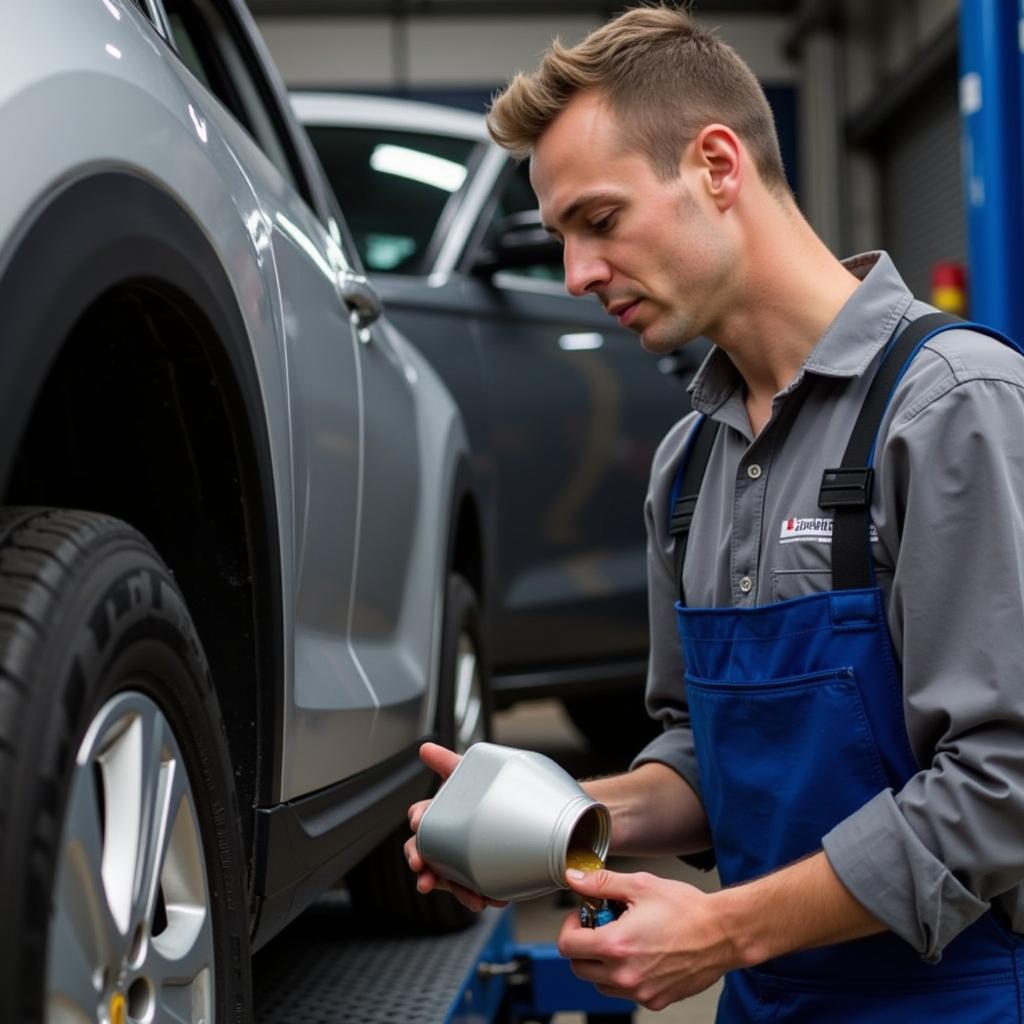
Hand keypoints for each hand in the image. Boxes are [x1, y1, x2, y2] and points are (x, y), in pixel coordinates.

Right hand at [403, 742, 506, 912]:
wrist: (522, 817)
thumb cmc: (488, 792)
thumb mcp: (470, 774)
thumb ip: (448, 762)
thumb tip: (424, 747)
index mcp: (439, 813)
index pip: (422, 817)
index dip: (419, 820)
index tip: (419, 823)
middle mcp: (443, 838)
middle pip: (425, 853)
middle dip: (422, 864)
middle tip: (422, 873)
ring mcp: (456, 859)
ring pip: (445, 878)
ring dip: (452, 889)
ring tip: (467, 896)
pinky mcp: (473, 876)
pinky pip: (469, 890)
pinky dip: (477, 896)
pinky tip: (489, 899)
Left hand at [557, 867, 741, 1011]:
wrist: (723, 934)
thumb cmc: (687, 909)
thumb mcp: (641, 885)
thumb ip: (602, 883)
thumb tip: (575, 879)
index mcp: (616, 945)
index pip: (568, 945)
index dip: (569, 926)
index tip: (582, 916)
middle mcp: (625, 974)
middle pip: (579, 967)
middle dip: (583, 944)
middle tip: (600, 926)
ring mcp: (640, 991)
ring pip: (600, 983)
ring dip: (601, 963)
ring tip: (622, 939)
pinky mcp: (655, 1000)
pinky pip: (625, 992)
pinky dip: (623, 975)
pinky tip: (641, 953)